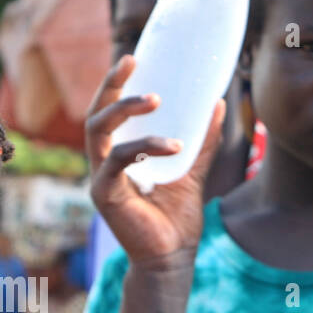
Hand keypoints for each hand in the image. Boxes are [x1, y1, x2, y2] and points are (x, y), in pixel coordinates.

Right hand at [84, 54, 224, 266]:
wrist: (173, 256)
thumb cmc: (176, 216)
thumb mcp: (192, 168)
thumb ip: (201, 139)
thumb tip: (217, 102)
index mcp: (119, 155)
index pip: (108, 111)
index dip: (115, 83)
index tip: (133, 57)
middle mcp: (104, 163)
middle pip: (95, 115)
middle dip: (110, 86)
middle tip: (133, 63)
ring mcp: (101, 179)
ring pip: (98, 133)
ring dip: (124, 110)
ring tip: (155, 100)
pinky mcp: (106, 196)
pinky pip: (118, 163)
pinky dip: (144, 147)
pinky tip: (173, 146)